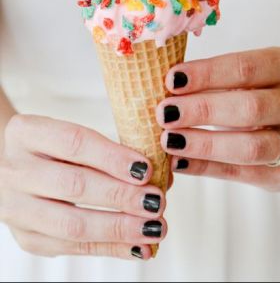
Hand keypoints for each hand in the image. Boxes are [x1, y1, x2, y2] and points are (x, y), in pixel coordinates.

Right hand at [0, 115, 166, 258]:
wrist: (19, 170)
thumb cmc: (55, 150)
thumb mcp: (71, 136)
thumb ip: (110, 150)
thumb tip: (162, 172)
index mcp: (26, 133)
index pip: (73, 142)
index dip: (112, 157)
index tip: (146, 169)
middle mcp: (15, 170)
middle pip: (74, 185)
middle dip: (121, 196)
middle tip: (156, 200)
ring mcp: (16, 208)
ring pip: (72, 224)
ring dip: (119, 228)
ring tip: (153, 227)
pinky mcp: (28, 237)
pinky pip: (73, 248)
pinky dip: (110, 248)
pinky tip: (137, 246)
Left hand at [156, 48, 279, 190]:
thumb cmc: (263, 93)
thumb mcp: (253, 76)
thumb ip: (218, 79)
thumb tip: (168, 87)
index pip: (246, 68)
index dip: (206, 74)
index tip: (172, 79)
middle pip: (250, 108)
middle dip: (202, 110)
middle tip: (166, 112)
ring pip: (250, 147)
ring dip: (202, 144)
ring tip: (168, 139)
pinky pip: (241, 174)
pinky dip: (205, 168)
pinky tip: (178, 161)